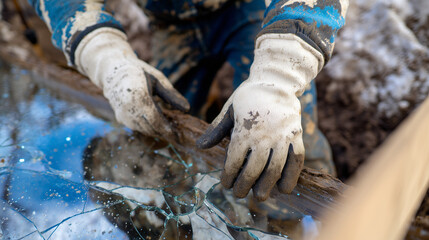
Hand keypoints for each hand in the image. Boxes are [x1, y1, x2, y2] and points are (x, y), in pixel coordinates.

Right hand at [74, 28, 188, 137]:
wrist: (112, 70)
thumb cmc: (138, 72)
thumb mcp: (158, 79)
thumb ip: (171, 95)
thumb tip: (187, 108)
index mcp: (139, 96)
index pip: (155, 119)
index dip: (166, 128)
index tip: (176, 132)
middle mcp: (128, 107)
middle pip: (149, 127)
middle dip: (162, 132)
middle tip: (174, 133)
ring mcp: (122, 114)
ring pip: (142, 129)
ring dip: (155, 131)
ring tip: (167, 129)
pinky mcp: (119, 117)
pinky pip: (135, 127)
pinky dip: (146, 127)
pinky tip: (155, 124)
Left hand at [197, 33, 323, 200]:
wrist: (277, 81)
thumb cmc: (248, 96)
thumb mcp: (229, 109)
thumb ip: (216, 129)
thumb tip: (200, 146)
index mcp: (244, 129)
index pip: (234, 160)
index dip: (229, 176)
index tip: (225, 185)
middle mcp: (264, 135)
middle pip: (253, 169)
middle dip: (244, 185)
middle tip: (239, 194)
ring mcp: (282, 136)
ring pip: (275, 168)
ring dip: (266, 186)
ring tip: (259, 196)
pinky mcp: (296, 136)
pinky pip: (296, 160)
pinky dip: (291, 176)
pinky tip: (284, 188)